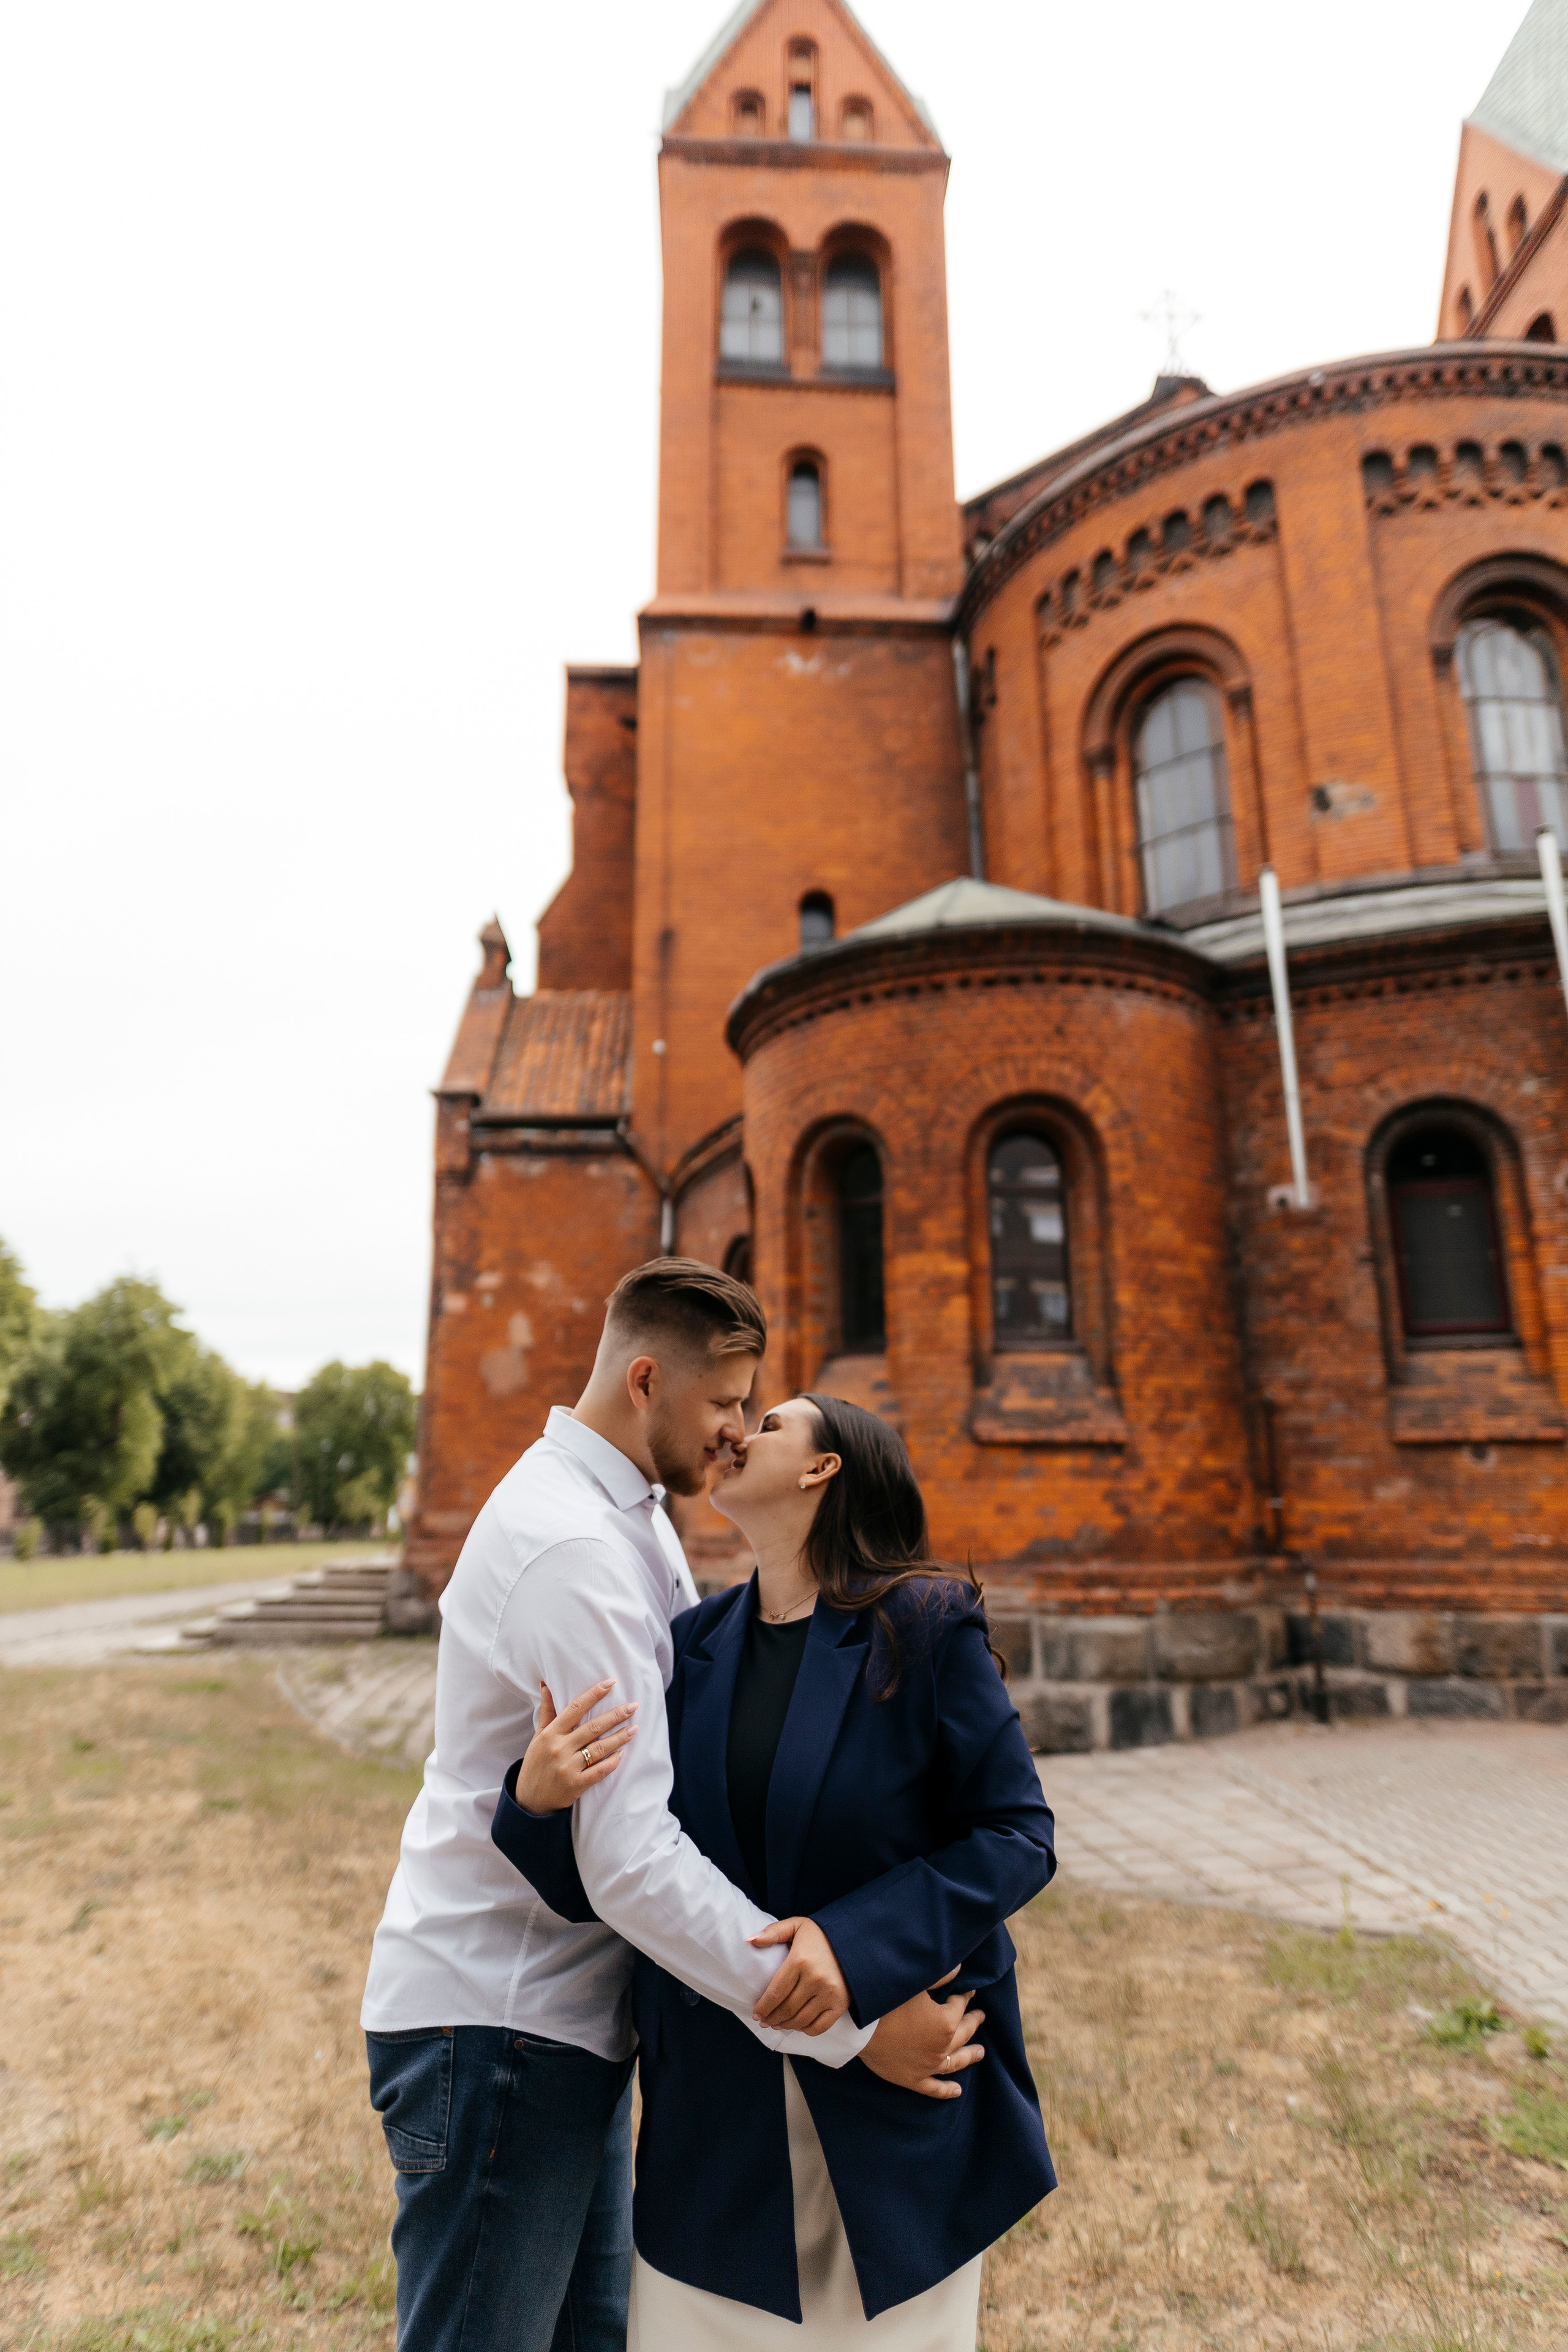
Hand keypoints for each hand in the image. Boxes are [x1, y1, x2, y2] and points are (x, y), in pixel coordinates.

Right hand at [514, 1679, 638, 1813]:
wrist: (529, 1800)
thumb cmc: (535, 1764)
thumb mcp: (538, 1737)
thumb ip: (547, 1712)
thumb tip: (546, 1685)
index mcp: (551, 1734)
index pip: (576, 1708)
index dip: (594, 1694)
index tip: (612, 1683)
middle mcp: (559, 1748)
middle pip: (593, 1727)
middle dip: (616, 1715)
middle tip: (634, 1706)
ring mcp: (568, 1767)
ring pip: (599, 1748)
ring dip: (620, 1737)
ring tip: (635, 1728)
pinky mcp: (576, 1784)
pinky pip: (599, 1771)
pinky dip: (612, 1762)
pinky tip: (623, 1754)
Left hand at [748, 1916, 851, 2035]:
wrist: (855, 1941)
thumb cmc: (821, 1935)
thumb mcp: (797, 1925)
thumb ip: (773, 1932)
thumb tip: (749, 1940)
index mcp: (800, 1960)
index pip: (776, 1992)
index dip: (763, 2007)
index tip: (755, 2013)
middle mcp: (815, 1979)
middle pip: (786, 2009)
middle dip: (771, 2018)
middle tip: (763, 2021)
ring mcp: (829, 1993)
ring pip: (800, 2020)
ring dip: (785, 2026)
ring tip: (777, 2024)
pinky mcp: (840, 2004)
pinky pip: (819, 2027)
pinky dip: (806, 2030)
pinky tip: (798, 2026)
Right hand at [859, 1971, 985, 2101]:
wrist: (859, 2028)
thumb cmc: (887, 2001)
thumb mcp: (916, 1983)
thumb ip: (941, 1976)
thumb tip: (959, 1969)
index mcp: (945, 2023)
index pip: (959, 2006)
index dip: (964, 1997)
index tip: (968, 1991)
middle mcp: (942, 2047)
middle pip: (963, 2033)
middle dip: (972, 2022)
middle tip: (980, 2016)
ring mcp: (929, 2066)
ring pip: (955, 2062)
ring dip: (969, 2056)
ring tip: (980, 2052)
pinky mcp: (913, 2079)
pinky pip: (934, 2088)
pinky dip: (946, 2090)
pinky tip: (957, 2091)